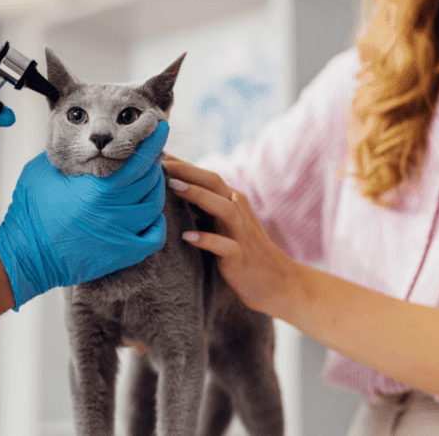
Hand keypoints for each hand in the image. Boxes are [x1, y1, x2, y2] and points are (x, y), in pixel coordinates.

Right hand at [0, 121, 169, 309]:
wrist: (26, 255)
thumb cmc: (30, 213)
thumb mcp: (43, 171)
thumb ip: (66, 153)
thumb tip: (81, 139)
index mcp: (98, 189)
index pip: (138, 161)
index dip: (154, 142)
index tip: (162, 127)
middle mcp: (114, 211)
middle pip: (149, 181)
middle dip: (153, 164)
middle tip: (149, 154)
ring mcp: (120, 234)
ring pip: (154, 206)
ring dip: (155, 190)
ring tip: (149, 180)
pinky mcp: (121, 254)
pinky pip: (153, 238)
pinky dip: (156, 224)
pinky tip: (150, 215)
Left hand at [162, 156, 299, 315]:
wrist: (278, 283)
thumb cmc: (244, 250)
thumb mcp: (225, 224)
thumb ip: (206, 208)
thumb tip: (174, 191)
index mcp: (233, 202)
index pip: (208, 177)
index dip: (185, 165)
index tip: (160, 156)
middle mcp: (239, 212)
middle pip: (215, 183)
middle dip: (188, 171)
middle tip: (161, 163)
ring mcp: (241, 234)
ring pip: (223, 208)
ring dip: (198, 195)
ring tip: (173, 187)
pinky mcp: (241, 258)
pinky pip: (225, 246)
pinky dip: (206, 239)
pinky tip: (187, 237)